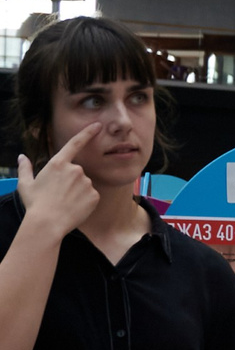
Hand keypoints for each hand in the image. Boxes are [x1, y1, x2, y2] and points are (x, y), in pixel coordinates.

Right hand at [14, 125, 103, 239]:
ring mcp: (86, 182)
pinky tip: (74, 208)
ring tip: (65, 202)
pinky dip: (85, 201)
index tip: (98, 126)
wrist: (47, 223)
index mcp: (58, 164)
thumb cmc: (35, 203)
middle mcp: (75, 170)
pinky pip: (91, 196)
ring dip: (78, 191)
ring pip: (84, 184)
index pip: (75, 144)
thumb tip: (21, 157)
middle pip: (76, 172)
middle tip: (59, 195)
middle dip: (70, 181)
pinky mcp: (95, 195)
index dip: (87, 133)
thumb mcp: (25, 184)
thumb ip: (25, 168)